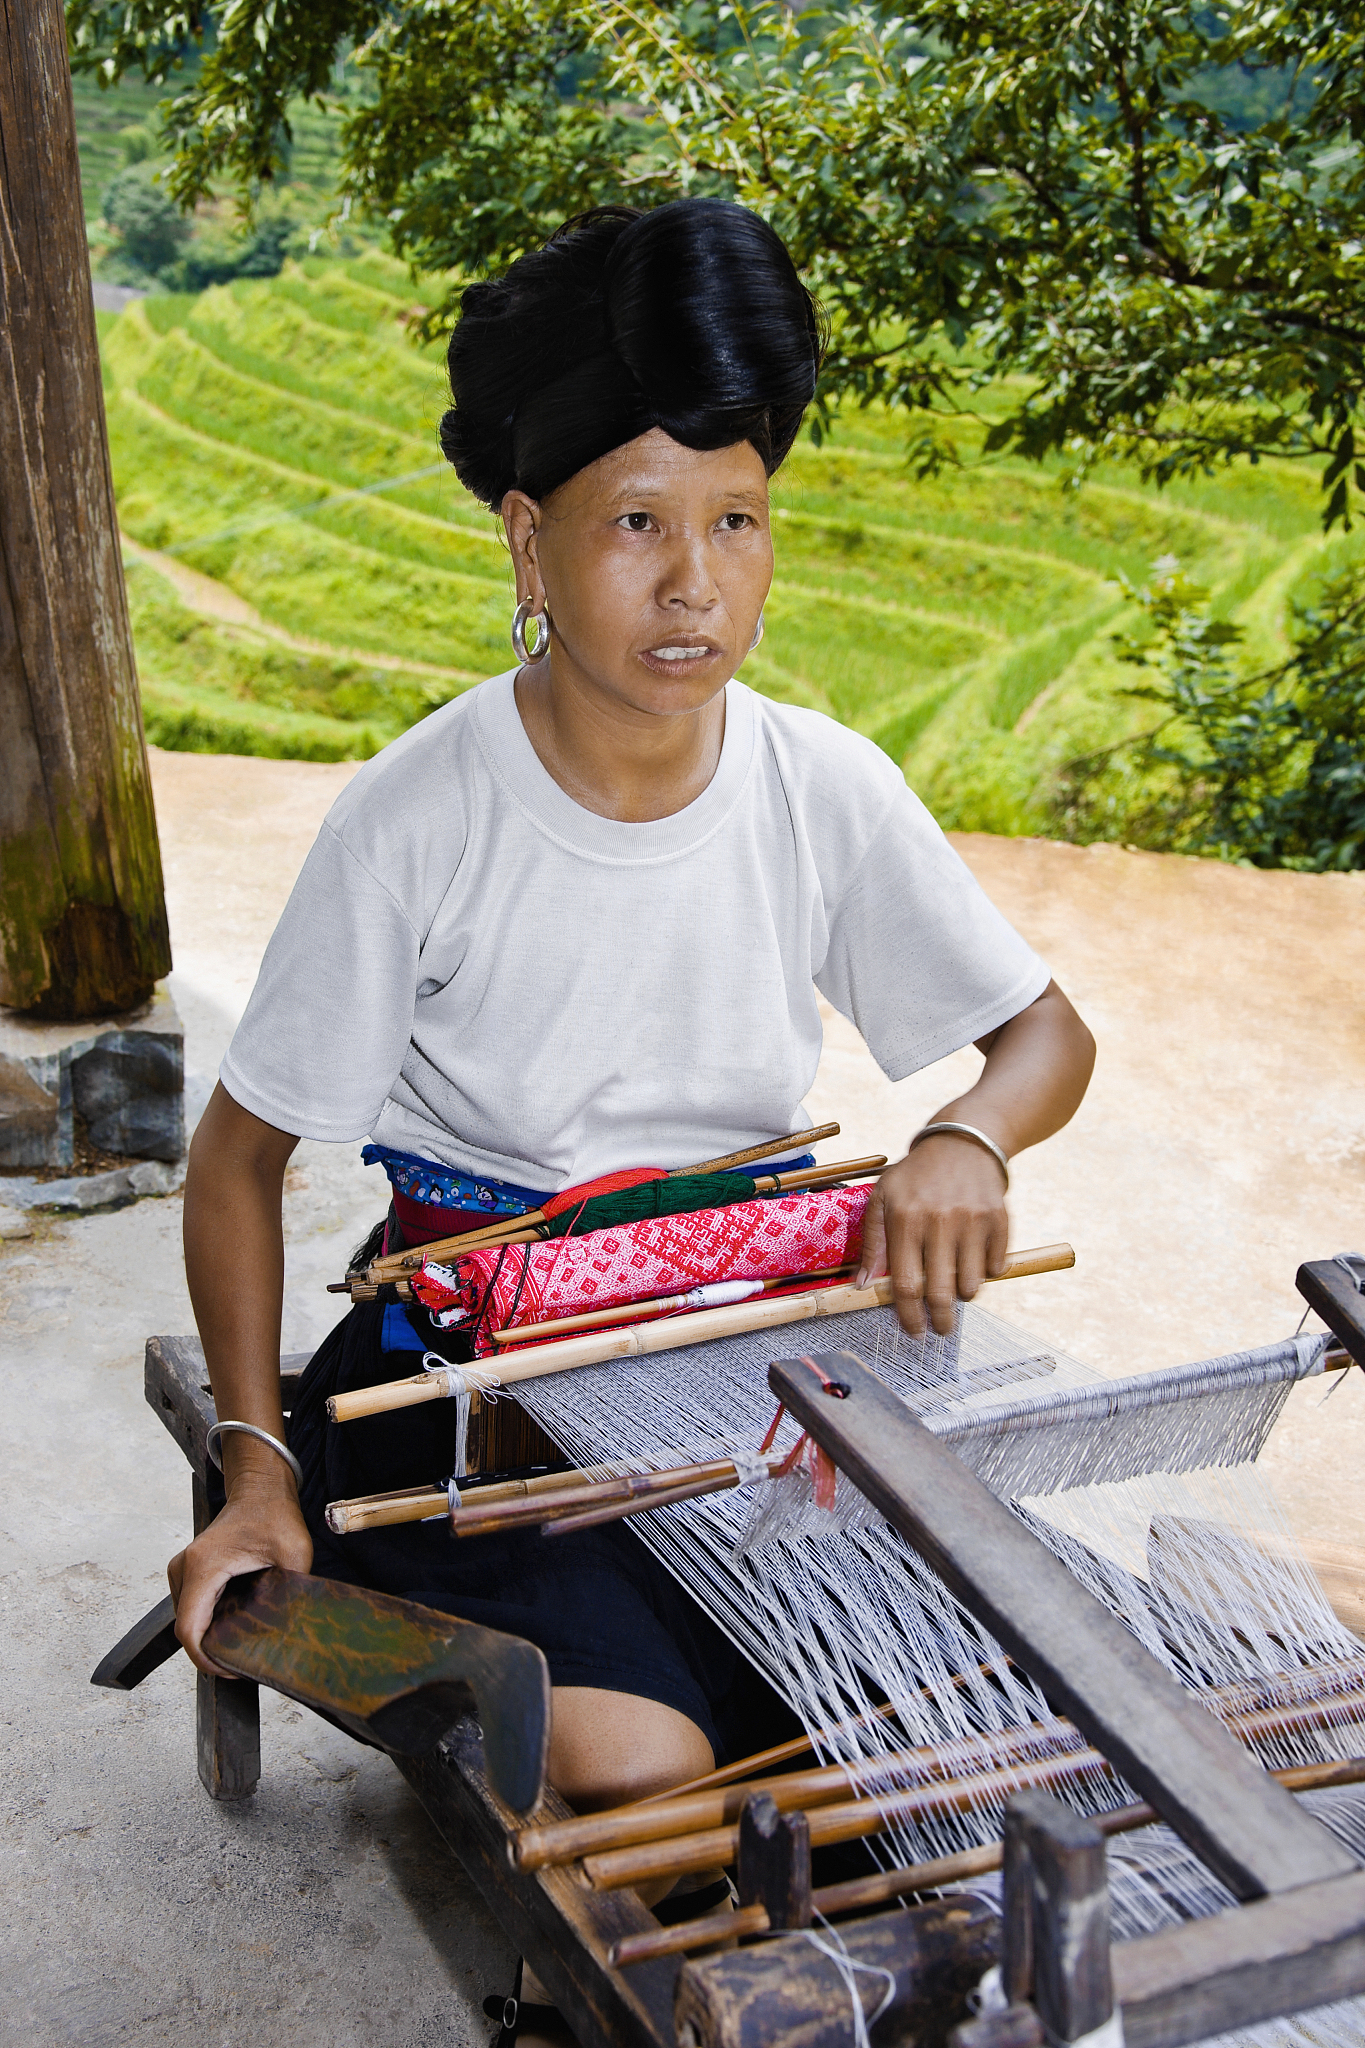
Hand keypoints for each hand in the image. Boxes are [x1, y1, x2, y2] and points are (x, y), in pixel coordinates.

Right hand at [168, 1471, 311, 1676]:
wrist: (260, 1488)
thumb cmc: (274, 1514)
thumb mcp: (294, 1552)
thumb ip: (292, 1590)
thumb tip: (295, 1627)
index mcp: (203, 1567)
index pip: (189, 1630)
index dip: (206, 1659)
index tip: (231, 1670)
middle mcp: (184, 1569)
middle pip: (187, 1628)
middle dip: (211, 1651)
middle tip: (244, 1659)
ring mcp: (182, 1570)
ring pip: (188, 1620)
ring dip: (209, 1636)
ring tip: (242, 1641)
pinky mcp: (188, 1571)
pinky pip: (192, 1608)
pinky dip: (208, 1621)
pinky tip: (234, 1623)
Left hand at [857, 1137, 1007, 1336]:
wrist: (962, 1142)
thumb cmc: (916, 1176)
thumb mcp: (883, 1198)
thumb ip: (873, 1242)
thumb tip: (862, 1285)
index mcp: (906, 1219)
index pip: (906, 1284)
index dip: (909, 1315)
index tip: (914, 1330)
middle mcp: (939, 1221)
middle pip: (940, 1293)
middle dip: (940, 1321)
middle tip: (940, 1328)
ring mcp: (972, 1221)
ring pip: (971, 1285)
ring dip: (963, 1294)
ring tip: (955, 1285)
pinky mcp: (999, 1219)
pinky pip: (995, 1267)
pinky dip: (986, 1273)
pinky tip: (975, 1260)